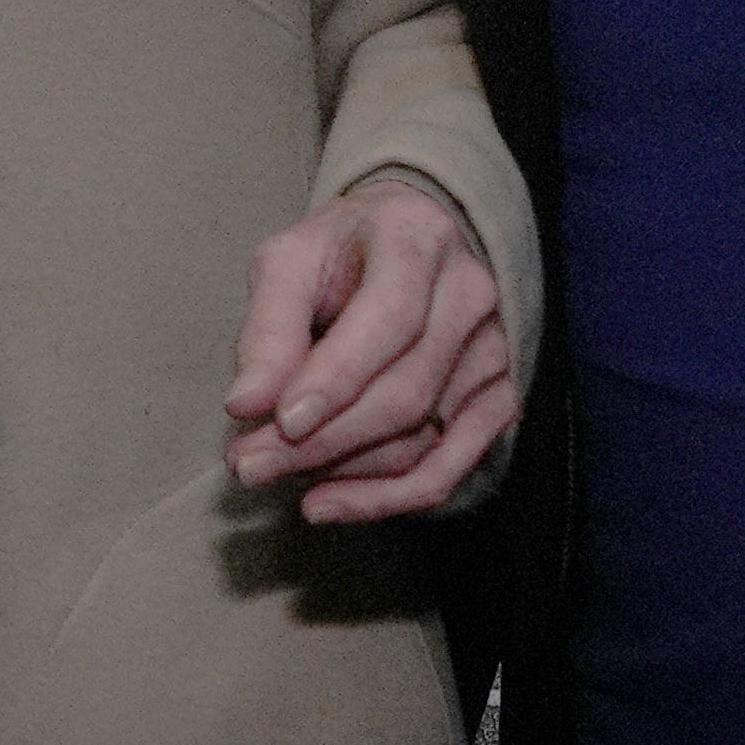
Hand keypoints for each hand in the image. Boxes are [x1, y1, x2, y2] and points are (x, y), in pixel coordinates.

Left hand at [227, 177, 518, 523]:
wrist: (406, 242)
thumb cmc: (340, 253)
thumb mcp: (289, 262)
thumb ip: (268, 328)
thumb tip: (247, 404)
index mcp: (418, 240)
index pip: (392, 317)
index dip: (337, 378)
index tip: (280, 421)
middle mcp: (470, 295)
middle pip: (403, 392)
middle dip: (319, 441)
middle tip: (248, 464)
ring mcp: (492, 353)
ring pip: (418, 439)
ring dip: (339, 471)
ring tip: (270, 472)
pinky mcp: (496, 400)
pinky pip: (446, 471)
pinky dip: (382, 499)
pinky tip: (327, 504)